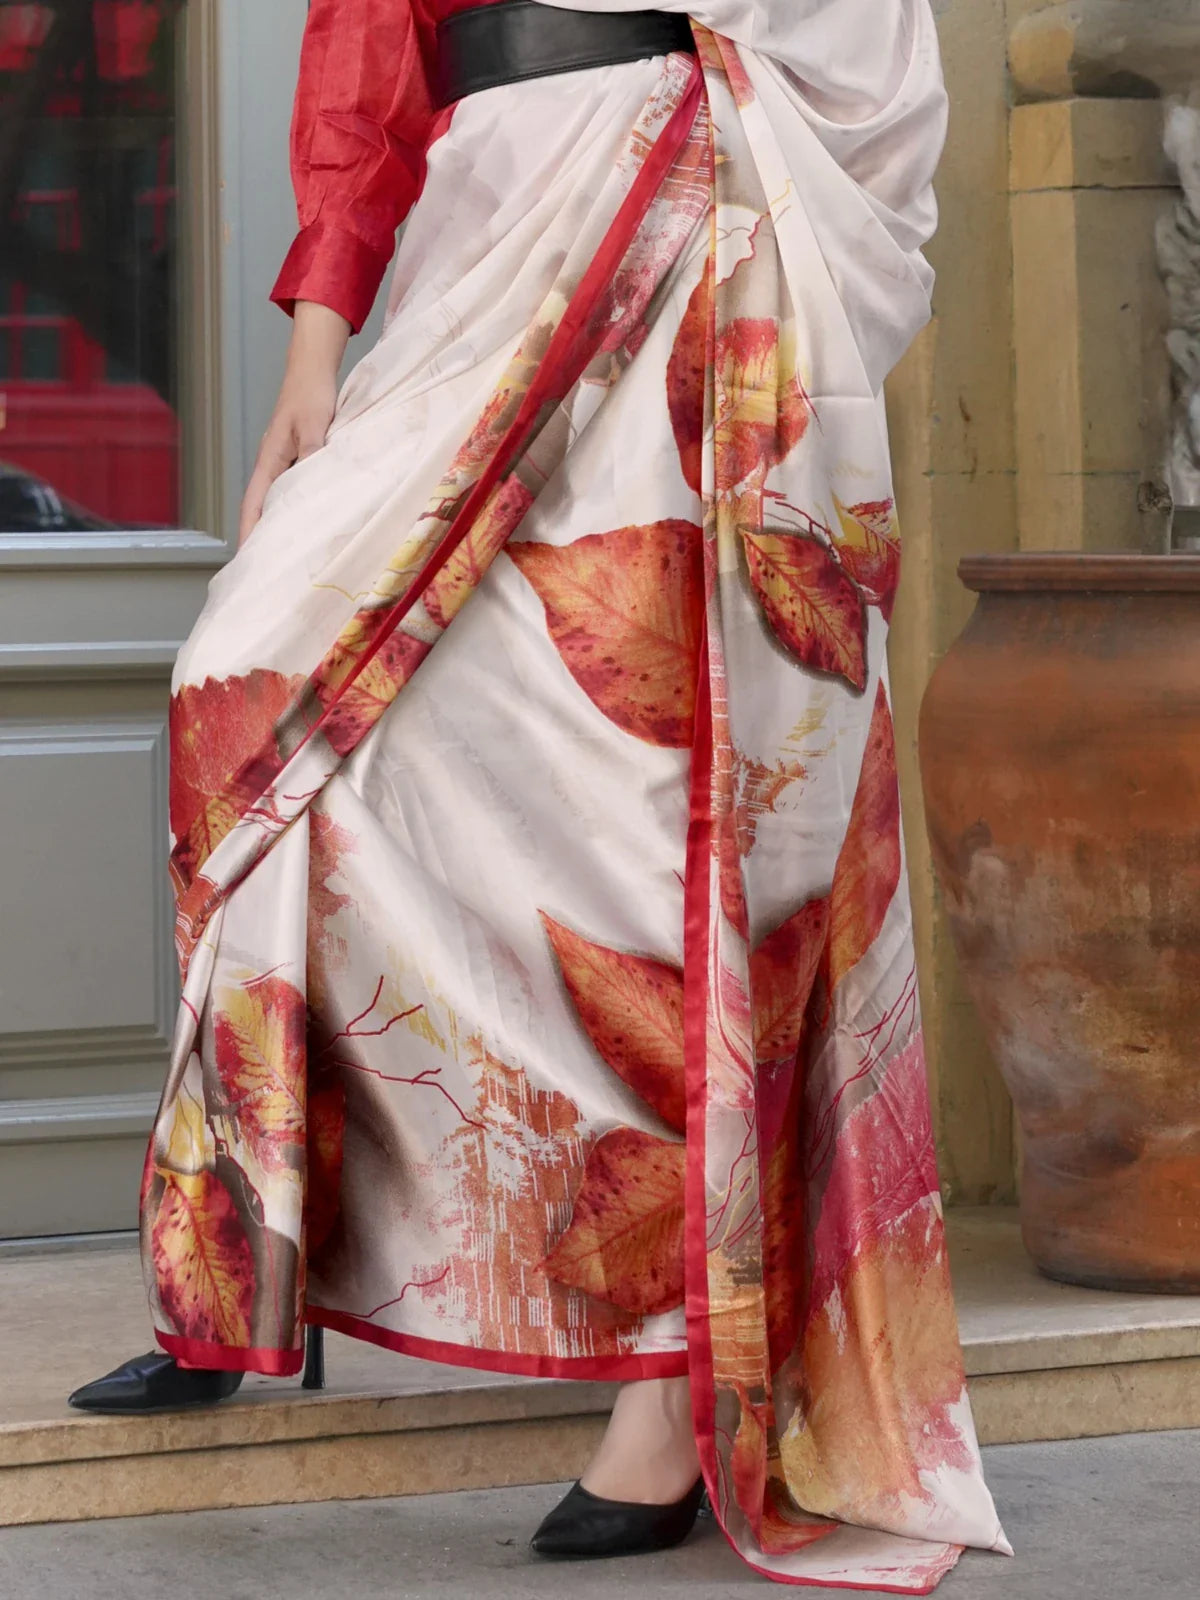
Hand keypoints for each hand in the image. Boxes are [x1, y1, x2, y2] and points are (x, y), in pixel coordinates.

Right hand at [238, 301, 351, 546]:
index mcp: (270, 461)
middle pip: (260, 509)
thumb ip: (312, 454)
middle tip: (266, 568)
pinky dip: (294, 508)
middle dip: (260, 537)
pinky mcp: (297, 457)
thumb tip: (310, 486)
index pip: (253, 505)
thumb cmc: (311, 394)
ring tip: (285, 554)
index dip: (249, 532)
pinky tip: (305, 521)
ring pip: (276, 501)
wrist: (313, 369)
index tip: (248, 557)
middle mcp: (272, 465)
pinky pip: (292, 490)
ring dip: (277, 525)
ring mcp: (284, 462)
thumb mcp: (314, 426)